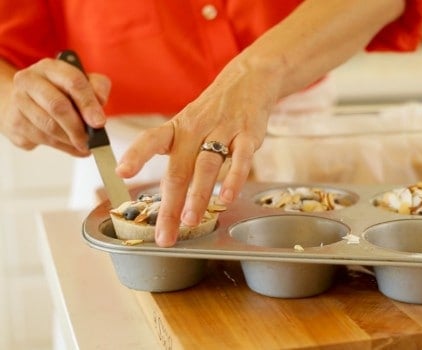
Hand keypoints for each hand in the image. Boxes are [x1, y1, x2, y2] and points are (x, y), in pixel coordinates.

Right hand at [0, 58, 109, 155]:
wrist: (27, 102)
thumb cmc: (60, 92)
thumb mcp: (84, 83)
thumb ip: (97, 88)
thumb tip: (100, 102)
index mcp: (50, 68)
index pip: (73, 82)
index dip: (88, 104)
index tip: (99, 122)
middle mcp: (30, 81)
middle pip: (57, 106)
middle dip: (78, 127)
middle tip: (91, 140)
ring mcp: (19, 101)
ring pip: (49, 127)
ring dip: (70, 140)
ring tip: (84, 144)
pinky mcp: (15, 122)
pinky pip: (42, 139)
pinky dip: (63, 146)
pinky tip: (72, 146)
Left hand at [116, 57, 280, 246]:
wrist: (248, 80)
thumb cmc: (213, 112)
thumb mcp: (189, 127)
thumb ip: (180, 160)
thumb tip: (168, 197)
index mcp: (177, 128)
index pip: (151, 140)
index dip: (136, 155)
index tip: (121, 173)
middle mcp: (196, 129)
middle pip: (179, 169)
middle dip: (171, 205)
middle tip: (164, 234)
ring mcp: (223, 131)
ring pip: (207, 165)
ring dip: (198, 195)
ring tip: (191, 221)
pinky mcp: (248, 135)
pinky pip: (241, 159)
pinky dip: (234, 179)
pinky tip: (227, 198)